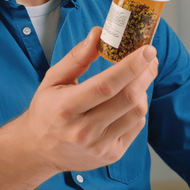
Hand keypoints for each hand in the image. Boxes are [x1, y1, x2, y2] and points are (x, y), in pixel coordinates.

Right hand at [16, 27, 157, 174]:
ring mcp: (100, 146)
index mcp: (66, 108)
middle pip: (128, 99)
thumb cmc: (47, 110)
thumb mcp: (52, 80)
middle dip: (145, 74)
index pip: (106, 86)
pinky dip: (137, 108)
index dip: (130, 66)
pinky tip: (129, 98)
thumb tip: (98, 34)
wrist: (39, 151)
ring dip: (144, 89)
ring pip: (137, 113)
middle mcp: (84, 130)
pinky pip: (136, 126)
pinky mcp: (111, 155)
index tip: (146, 50)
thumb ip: (76, 57)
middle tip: (150, 57)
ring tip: (140, 76)